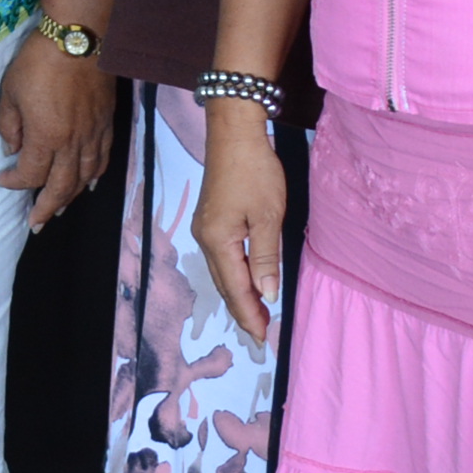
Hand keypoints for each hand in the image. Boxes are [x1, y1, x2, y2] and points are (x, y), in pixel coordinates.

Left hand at [0, 37, 116, 231]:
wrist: (79, 36)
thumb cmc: (39, 61)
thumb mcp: (10, 91)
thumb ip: (9, 124)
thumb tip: (13, 147)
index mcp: (46, 137)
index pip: (30, 174)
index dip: (15, 182)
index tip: (3, 179)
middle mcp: (73, 142)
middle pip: (61, 186)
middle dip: (45, 207)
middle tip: (35, 223)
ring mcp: (94, 134)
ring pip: (85, 177)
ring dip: (71, 196)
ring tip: (58, 208)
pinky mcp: (107, 122)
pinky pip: (103, 158)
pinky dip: (95, 175)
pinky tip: (89, 182)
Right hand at [187, 105, 285, 346]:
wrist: (233, 133)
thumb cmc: (254, 171)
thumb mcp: (267, 216)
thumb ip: (266, 258)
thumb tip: (267, 295)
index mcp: (218, 241)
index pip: (236, 289)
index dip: (250, 315)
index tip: (265, 339)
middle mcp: (205, 239)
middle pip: (224, 285)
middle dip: (243, 312)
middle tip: (262, 337)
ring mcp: (205, 229)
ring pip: (222, 273)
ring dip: (239, 296)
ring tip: (257, 317)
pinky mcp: (210, 220)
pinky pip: (222, 259)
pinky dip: (235, 277)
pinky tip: (247, 283)